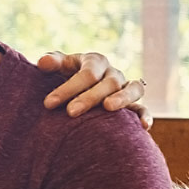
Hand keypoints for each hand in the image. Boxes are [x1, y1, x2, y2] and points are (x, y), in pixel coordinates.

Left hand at [37, 51, 152, 128]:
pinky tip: (143, 127)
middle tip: (71, 112)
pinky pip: (143, 108)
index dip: (67, 88)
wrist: (80, 88)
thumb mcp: (60, 67)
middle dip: (89, 97)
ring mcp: (125, 88)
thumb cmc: (67, 77)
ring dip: (121, 98)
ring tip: (107, 108)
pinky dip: (145, 115)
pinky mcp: (134, 105)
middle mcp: (113, 74)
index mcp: (95, 62)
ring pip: (132, 89)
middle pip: (107, 83)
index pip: (85, 73)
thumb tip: (43, 62)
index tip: (48, 104)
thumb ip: (53, 63)